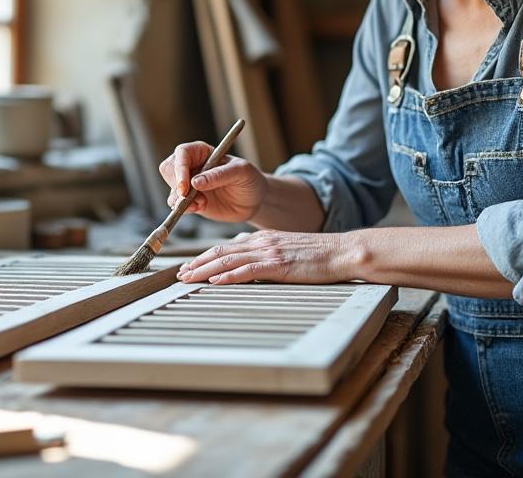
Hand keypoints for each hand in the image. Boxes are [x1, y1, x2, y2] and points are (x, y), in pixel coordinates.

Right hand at [160, 141, 267, 222]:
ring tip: (201, 204)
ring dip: (181, 200)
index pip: (182, 153)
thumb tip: (195, 182)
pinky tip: (199, 208)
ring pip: (172, 189)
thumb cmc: (249, 179)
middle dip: (176, 185)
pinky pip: (177, 204)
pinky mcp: (191, 200)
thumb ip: (219, 175)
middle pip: (170, 170)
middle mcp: (192, 166)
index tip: (185, 186)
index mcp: (202, 152)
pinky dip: (184, 209)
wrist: (254, 201)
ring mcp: (190, 184)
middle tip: (187, 197)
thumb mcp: (241, 172)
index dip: (180, 168)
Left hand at [177, 229, 359, 284]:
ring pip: (228, 260)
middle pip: (220, 252)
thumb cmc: (320, 255)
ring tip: (188, 279)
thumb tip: (249, 262)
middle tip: (180, 275)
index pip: (227, 247)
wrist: (342, 251)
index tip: (190, 267)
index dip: (205, 257)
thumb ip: (267, 254)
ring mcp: (269, 252)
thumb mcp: (288, 250)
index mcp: (264, 239)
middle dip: (197, 264)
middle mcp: (262, 242)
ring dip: (205, 270)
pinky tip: (215, 282)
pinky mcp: (278, 264)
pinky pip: (247, 270)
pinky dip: (229, 276)